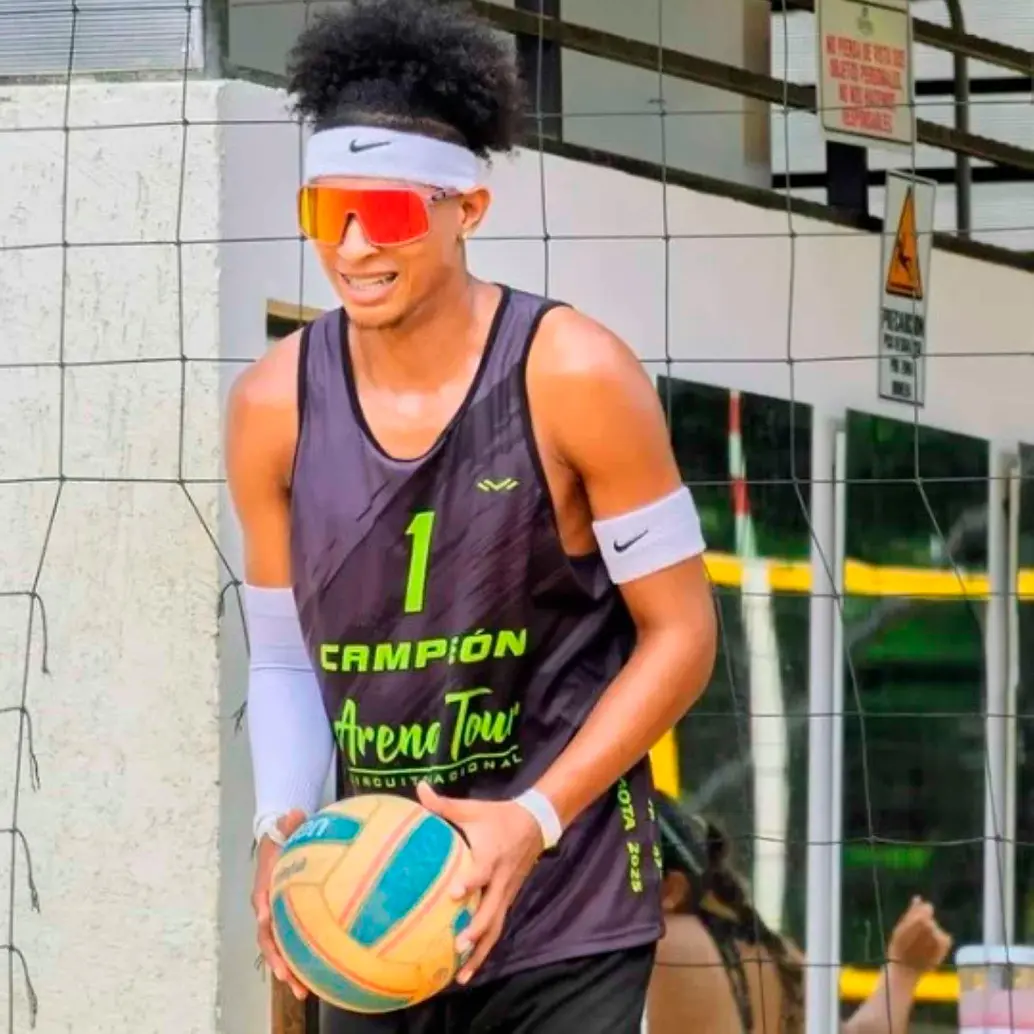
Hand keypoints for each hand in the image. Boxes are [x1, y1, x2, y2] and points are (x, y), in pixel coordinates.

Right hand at [252, 809, 308, 999]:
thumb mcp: (286, 827)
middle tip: (287, 977)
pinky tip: (318, 980)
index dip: (264, 913)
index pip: (261, 900)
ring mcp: (278, 919)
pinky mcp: (291, 924)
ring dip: (289, 970)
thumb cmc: (285, 838)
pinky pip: (295, 946)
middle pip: (268, 938)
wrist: (281, 844)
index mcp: (265, 886)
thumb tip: (294, 811)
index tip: (266, 922)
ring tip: (302, 992)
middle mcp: (267, 907)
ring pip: (279, 949)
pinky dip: (303, 963)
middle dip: (276, 959)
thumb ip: (290, 823)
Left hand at [416, 782, 544, 984]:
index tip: (454, 894)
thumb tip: (418, 788)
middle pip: (492, 910)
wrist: (536, 824)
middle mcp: (500, 880)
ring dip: (481, 952)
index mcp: (491, 856)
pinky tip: (468, 968)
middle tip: (457, 946)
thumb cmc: (498, 817)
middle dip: (476, 930)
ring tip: (462, 975)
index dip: (469, 882)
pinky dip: (484, 949)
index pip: (482, 872)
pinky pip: (497, 928)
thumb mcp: (473, 809)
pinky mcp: (507, 900)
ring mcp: (506, 894)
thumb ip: (444, 804)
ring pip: (496, 928)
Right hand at [886, 896, 952, 976]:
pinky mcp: (945, 947)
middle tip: (916, 936)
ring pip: (937, 929)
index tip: (915, 922)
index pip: (928, 908)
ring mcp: (940, 937)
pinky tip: (931, 948)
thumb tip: (918, 898)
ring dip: (932, 933)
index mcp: (920, 918)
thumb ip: (911, 911)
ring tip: (922, 944)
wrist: (906, 968)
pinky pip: (945, 938)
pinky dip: (940, 941)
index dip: (921, 913)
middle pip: (931, 920)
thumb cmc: (899, 947)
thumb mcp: (901, 926)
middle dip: (925, 924)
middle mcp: (932, 926)